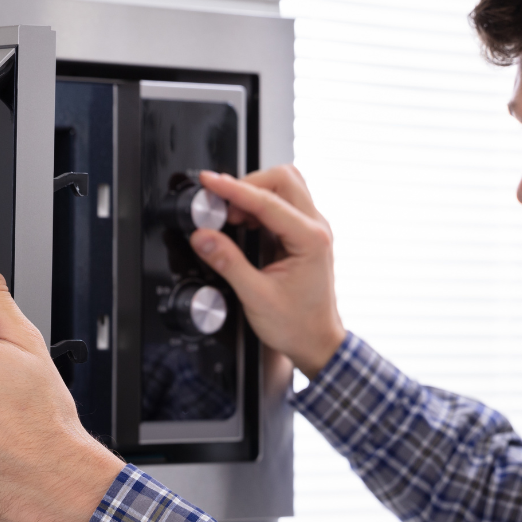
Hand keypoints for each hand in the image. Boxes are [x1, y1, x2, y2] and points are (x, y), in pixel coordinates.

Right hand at [189, 165, 345, 377]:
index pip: (267, 201)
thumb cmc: (297, 325)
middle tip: (222, 205)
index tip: (210, 183)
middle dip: (247, 184)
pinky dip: (258, 207)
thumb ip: (228, 263)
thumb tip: (204, 237)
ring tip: (231, 217)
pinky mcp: (303, 234)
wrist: (316, 342)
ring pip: (284, 187)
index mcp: (311, 240)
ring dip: (254, 194)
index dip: (234, 189)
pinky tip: (243, 225)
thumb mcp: (256, 297)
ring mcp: (312, 229)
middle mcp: (316, 228)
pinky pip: (281, 205)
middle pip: (283, 179)